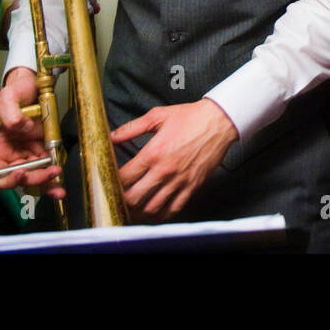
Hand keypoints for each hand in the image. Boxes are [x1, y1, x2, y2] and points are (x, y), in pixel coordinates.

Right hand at [0, 66, 64, 197]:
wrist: (33, 85)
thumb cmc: (15, 92)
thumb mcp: (8, 97)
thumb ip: (10, 112)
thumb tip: (19, 126)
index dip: (6, 178)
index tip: (20, 172)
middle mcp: (11, 153)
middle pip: (18, 178)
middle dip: (33, 179)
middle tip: (49, 173)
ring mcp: (27, 152)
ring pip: (34, 176)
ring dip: (45, 184)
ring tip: (58, 185)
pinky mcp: (43, 149)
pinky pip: (47, 167)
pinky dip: (53, 178)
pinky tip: (59, 184)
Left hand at [112, 99, 237, 222]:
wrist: (219, 122)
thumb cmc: (191, 118)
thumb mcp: (157, 116)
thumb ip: (132, 128)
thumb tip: (112, 136)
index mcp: (153, 153)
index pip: (124, 177)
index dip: (112, 182)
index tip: (110, 182)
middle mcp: (164, 171)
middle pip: (134, 198)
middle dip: (122, 201)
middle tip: (118, 198)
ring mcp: (179, 181)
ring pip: (152, 208)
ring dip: (139, 211)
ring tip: (133, 208)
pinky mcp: (192, 186)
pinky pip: (174, 208)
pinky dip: (162, 214)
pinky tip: (156, 211)